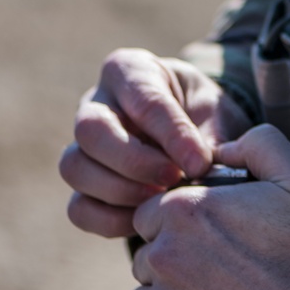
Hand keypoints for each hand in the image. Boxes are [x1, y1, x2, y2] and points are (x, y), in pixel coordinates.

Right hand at [59, 48, 251, 238]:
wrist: (196, 132)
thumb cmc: (203, 113)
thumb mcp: (214, 111)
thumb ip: (207, 137)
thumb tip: (201, 172)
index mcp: (130, 70)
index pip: (142, 99)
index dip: (172, 135)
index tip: (199, 163)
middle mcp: (96, 103)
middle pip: (90, 130)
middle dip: (134, 162)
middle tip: (175, 179)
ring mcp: (81, 145)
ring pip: (75, 168)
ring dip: (120, 192)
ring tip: (161, 199)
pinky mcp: (82, 186)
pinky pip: (78, 208)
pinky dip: (110, 220)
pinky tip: (145, 218)